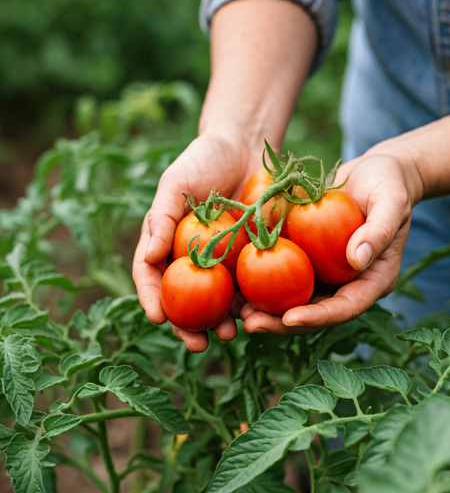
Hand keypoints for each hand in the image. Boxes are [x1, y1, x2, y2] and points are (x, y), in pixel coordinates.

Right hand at [133, 130, 262, 351]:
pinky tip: (256, 314)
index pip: (151, 277)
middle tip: (198, 345)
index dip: (151, 299)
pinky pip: (249, 284)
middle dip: (189, 326)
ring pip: (218, 301)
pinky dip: (250, 303)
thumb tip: (149, 258)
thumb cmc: (203, 160)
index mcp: (166, 243)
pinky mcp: (250, 257)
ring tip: (230, 335)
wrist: (246, 147)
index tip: (156, 319)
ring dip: (222, 323)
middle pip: (185, 300)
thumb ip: (161, 218)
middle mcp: (192, 258)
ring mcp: (222, 261)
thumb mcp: (175, 183)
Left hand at [240, 150, 423, 333]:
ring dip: (266, 308)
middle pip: (315, 311)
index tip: (289, 319)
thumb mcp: (391, 203)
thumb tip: (357, 260)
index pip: (346, 307)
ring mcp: (326, 272)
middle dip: (282, 323)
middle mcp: (347, 282)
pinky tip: (237, 282)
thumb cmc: (388, 185)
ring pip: (295, 298)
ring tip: (237, 312)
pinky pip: (285, 273)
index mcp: (373, 279)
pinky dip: (261, 279)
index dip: (318, 317)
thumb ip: (379, 231)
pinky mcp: (309, 258)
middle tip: (251, 324)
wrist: (372, 173)